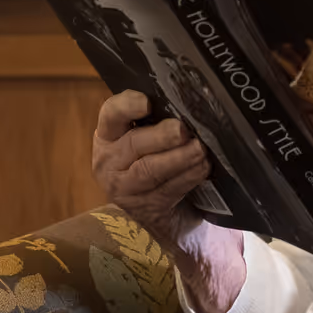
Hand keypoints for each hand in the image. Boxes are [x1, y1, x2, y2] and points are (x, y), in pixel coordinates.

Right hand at [92, 92, 244, 312]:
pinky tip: (203, 167)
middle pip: (134, 144)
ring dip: (179, 158)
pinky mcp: (146, 208)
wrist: (150, 213)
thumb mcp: (146, 137)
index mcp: (108, 135)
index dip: (127, 106)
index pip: (110, 113)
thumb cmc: (152, 159)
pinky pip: (168, 190)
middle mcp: (110, 161)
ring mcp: (125, 188)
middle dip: (162, 136)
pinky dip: (189, 176)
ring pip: (150, 170)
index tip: (147, 102)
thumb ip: (158, 119)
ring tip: (200, 149)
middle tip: (183, 130)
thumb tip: (189, 99)